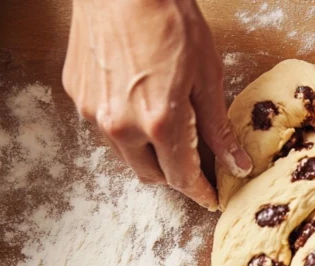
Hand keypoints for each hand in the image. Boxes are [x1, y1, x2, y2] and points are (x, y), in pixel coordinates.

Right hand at [63, 0, 251, 209]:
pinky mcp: (78, 94)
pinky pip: (106, 125)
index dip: (200, 192)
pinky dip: (125, 124)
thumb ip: (217, 127)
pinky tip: (138, 99)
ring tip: (166, 129)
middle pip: (151, 174)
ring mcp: (94, 112)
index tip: (212, 198)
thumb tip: (236, 164)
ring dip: (148, 152)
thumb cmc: (168, 17)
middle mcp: (121, 126)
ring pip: (125, 153)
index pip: (182, 177)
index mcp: (159, 123)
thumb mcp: (206, 74)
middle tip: (194, 165)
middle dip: (175, 176)